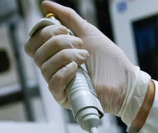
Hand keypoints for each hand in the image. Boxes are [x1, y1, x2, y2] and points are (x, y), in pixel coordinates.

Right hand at [24, 1, 150, 124]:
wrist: (124, 82)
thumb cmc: (110, 61)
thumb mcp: (87, 32)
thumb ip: (67, 18)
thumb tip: (45, 5)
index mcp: (55, 55)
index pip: (32, 45)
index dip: (43, 33)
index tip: (62, 29)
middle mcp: (54, 70)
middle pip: (36, 53)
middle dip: (58, 42)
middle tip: (79, 44)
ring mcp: (59, 85)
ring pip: (44, 67)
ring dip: (66, 56)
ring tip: (85, 57)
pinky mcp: (65, 98)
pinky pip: (53, 83)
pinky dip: (64, 72)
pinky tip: (76, 69)